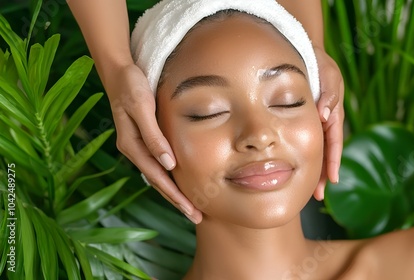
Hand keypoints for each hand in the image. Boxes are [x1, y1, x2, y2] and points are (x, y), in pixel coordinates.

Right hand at [106, 63, 201, 223]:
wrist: (118, 70)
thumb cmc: (131, 85)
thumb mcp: (141, 106)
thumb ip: (153, 135)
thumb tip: (168, 164)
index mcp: (132, 145)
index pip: (158, 177)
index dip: (175, 195)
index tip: (191, 210)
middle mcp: (133, 149)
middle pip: (157, 181)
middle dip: (176, 200)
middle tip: (196, 217)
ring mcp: (136, 145)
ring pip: (157, 175)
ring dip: (173, 192)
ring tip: (190, 207)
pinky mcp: (142, 139)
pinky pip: (156, 164)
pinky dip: (168, 177)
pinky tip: (177, 183)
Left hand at [312, 46, 344, 200]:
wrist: (299, 50)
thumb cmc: (317, 61)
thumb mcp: (328, 73)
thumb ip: (329, 93)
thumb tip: (326, 116)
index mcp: (331, 112)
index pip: (333, 141)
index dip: (332, 161)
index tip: (331, 180)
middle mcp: (321, 120)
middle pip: (322, 151)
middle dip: (321, 173)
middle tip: (316, 195)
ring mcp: (310, 121)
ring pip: (311, 148)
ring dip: (311, 168)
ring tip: (306, 189)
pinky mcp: (297, 119)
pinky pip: (299, 139)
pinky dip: (298, 153)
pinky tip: (289, 166)